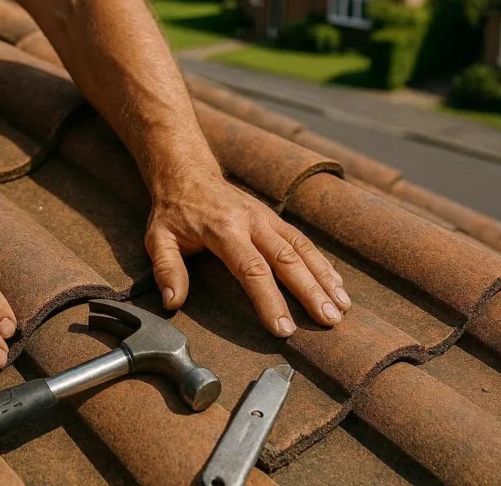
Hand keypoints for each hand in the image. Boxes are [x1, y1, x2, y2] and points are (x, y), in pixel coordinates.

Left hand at [145, 175, 350, 336]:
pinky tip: (336, 285)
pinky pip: (302, 241)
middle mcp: (252, 222)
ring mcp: (267, 219)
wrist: (187, 173)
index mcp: (225, 230)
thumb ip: (167, 268)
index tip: (283, 328)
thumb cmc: (173, 210)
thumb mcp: (158, 237)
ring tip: (342, 307)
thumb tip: (172, 301)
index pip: (252, 269)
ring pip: (302, 249)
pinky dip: (322, 264)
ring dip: (324, 278)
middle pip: (287, 260)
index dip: (270, 300)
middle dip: (310, 292)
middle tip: (329, 321)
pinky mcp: (274, 219)